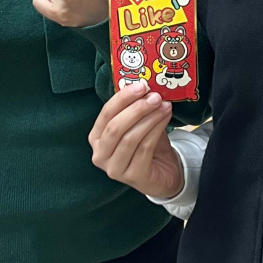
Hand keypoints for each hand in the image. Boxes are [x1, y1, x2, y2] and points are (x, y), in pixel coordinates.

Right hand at [89, 82, 184, 198]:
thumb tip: (145, 86)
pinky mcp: (133, 176)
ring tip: (164, 106)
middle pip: (116, 127)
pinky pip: (144, 148)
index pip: (106, 114)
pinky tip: (165, 118)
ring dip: (150, 118)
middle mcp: (100, 155)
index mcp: (96, 138)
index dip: (123, 98)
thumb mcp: (137, 125)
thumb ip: (135, 109)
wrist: (162, 173)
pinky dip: (156, 130)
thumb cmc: (147, 146)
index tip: (141, 86)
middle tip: (155, 97)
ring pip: (131, 138)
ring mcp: (114, 169)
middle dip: (137, 109)